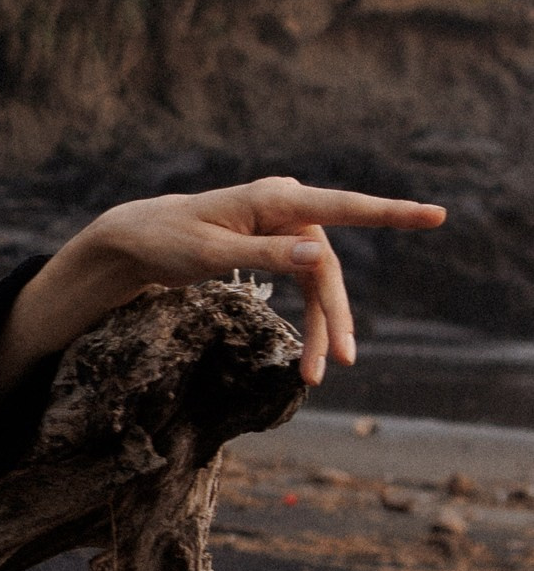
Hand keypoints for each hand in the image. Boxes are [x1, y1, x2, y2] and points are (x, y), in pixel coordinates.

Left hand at [0, 177, 446, 398]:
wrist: (136, 241)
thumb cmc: (166, 241)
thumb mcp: (208, 253)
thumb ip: (264, 253)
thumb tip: (316, 255)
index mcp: (274, 199)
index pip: (343, 207)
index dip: (390, 213)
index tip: (434, 216)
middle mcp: (286, 208)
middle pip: (327, 266)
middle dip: (334, 315)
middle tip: (339, 362)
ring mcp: (284, 227)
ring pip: (319, 281)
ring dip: (322, 325)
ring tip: (318, 372)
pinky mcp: (277, 245)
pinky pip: (306, 283)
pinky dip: (310, 317)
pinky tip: (313, 351)